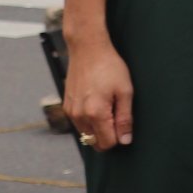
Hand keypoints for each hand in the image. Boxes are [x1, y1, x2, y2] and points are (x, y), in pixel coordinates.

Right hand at [64, 36, 134, 151]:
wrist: (88, 49)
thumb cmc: (110, 67)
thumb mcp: (125, 92)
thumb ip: (125, 119)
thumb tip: (125, 141)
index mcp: (95, 113)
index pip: (107, 143)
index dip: (119, 137)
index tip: (125, 123)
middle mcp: (79, 116)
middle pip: (94, 142)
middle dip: (108, 135)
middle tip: (117, 115)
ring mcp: (70, 111)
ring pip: (86, 134)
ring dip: (98, 128)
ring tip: (107, 106)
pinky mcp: (66, 106)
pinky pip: (79, 124)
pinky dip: (89, 120)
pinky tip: (97, 103)